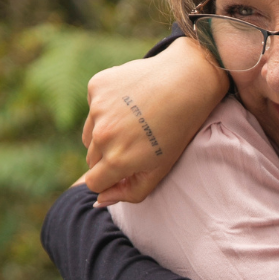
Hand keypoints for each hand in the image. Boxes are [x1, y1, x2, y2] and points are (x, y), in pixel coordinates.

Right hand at [82, 37, 227, 204]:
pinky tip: (131, 101)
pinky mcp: (96, 86)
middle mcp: (102, 136)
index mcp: (118, 160)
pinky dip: (107, 108)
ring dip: (105, 132)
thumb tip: (100, 200)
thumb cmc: (179, 128)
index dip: (109, 179)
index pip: (93, 182)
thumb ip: (130, 192)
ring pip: (90, 133)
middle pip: (91, 158)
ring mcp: (97, 109)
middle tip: (137, 142)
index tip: (124, 169)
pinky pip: (94, 107)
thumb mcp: (161, 168)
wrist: (188, 79)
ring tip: (135, 122)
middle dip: (108, 156)